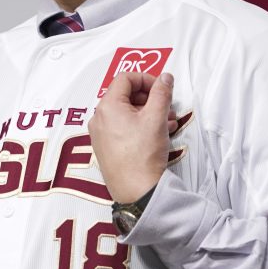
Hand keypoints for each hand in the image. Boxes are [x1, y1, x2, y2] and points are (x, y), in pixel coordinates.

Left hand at [89, 72, 174, 203]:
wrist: (137, 190)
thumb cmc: (142, 155)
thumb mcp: (156, 117)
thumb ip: (161, 92)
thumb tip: (165, 78)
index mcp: (107, 106)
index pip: (125, 78)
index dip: (146, 79)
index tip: (161, 88)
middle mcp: (99, 118)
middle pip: (126, 96)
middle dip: (150, 99)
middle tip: (168, 107)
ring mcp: (101, 134)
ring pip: (127, 113)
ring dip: (149, 113)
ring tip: (168, 122)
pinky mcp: (106, 148)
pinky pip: (123, 128)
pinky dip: (140, 126)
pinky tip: (159, 134)